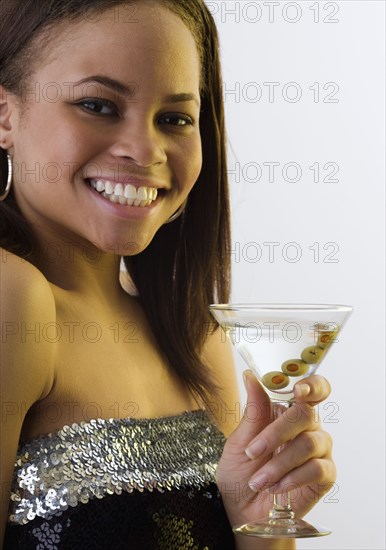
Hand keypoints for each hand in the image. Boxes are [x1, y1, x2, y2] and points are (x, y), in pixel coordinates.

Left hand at [216, 371, 335, 528]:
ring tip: (258, 479)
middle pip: (306, 414)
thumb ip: (253, 410)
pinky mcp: (324, 475)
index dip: (311, 385)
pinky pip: (317, 469)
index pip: (312, 389)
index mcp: (287, 411)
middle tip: (254, 451)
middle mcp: (307, 427)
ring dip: (279, 463)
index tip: (298, 390)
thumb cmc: (240, 471)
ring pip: (309, 443)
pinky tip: (276, 487)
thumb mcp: (240, 440)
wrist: (242, 510)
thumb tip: (251, 375)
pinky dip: (292, 478)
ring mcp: (318, 450)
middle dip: (277, 432)